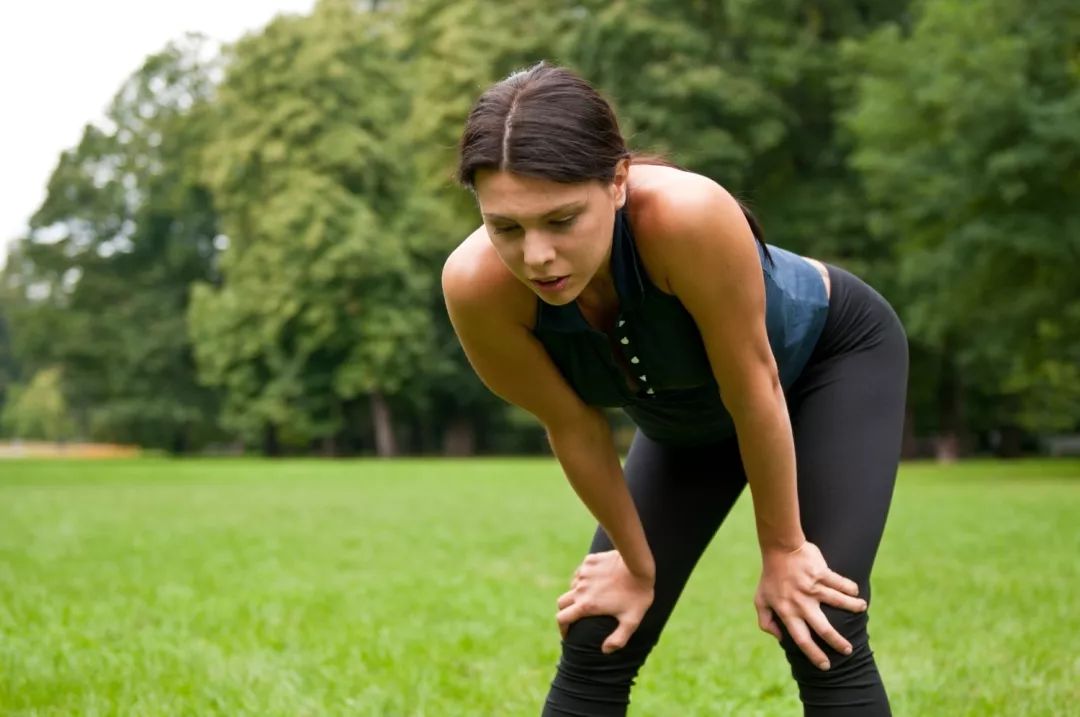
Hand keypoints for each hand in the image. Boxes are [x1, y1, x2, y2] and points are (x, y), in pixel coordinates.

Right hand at [555, 550, 654, 653]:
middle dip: (566, 611)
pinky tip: (598, 579)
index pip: (562, 619)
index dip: (563, 629)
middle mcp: (580, 589)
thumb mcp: (631, 621)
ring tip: (590, 597)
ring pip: (573, 586)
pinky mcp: (589, 561)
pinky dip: (585, 578)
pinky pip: (582, 572)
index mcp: (587, 605)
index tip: (568, 634)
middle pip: (562, 602)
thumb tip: (605, 650)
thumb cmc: (637, 594)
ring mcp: (583, 573)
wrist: (639, 565)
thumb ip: (618, 639)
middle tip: (576, 617)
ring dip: (577, 593)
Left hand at [753, 541, 866, 670]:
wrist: (779, 548)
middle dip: (838, 642)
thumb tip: (779, 639)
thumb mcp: (760, 600)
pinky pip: (840, 583)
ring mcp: (813, 587)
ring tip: (862, 610)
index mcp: (787, 612)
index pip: (802, 639)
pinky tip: (856, 593)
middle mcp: (802, 603)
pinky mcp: (822, 573)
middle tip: (848, 650)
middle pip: (824, 629)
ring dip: (853, 608)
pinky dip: (850, 589)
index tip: (825, 665)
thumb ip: (765, 622)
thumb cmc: (770, 576)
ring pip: (839, 602)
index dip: (814, 655)